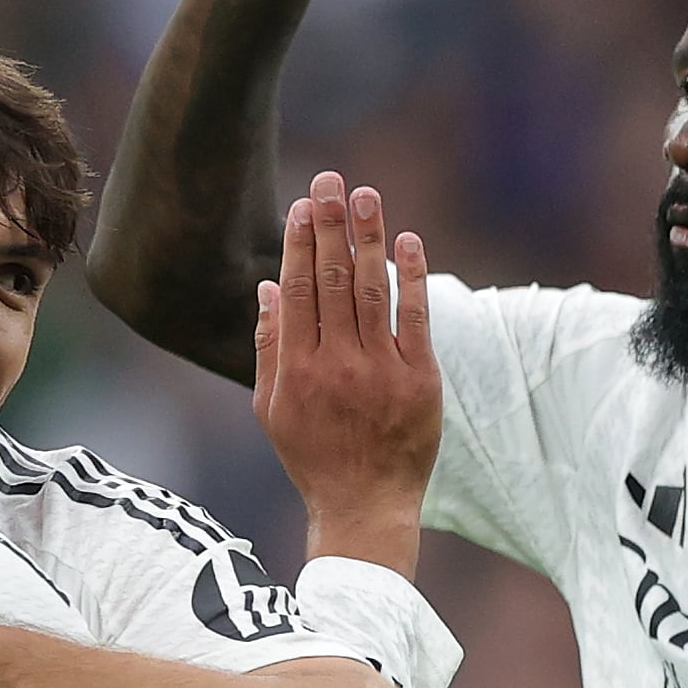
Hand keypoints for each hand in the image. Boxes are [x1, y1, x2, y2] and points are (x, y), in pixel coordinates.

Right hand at [253, 172, 437, 573]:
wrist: (364, 507)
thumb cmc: (313, 457)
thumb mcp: (272, 408)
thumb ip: (269, 346)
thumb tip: (269, 287)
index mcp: (296, 369)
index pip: (297, 290)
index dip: (300, 242)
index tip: (305, 204)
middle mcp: (336, 364)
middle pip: (331, 279)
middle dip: (331, 224)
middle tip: (334, 180)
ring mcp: (379, 371)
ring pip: (370, 290)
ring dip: (368, 238)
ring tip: (367, 196)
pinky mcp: (419, 380)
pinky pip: (414, 318)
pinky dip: (411, 277)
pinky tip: (407, 241)